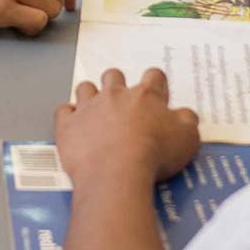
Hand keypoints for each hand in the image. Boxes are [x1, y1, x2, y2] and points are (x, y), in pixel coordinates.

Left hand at [54, 68, 199, 184]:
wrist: (117, 173)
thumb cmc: (154, 155)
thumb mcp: (187, 139)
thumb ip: (187, 121)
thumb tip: (185, 115)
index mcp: (146, 96)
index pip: (154, 76)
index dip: (156, 84)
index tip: (158, 96)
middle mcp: (115, 95)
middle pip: (114, 75)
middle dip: (117, 84)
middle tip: (123, 104)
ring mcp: (88, 108)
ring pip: (85, 87)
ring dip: (90, 96)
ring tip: (95, 112)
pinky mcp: (68, 125)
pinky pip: (63, 111)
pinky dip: (68, 117)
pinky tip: (74, 127)